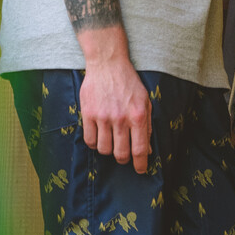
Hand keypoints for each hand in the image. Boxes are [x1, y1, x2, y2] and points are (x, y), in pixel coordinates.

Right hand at [78, 56, 151, 173]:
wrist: (108, 64)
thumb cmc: (129, 83)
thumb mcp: (145, 102)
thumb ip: (147, 126)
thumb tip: (147, 149)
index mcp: (138, 116)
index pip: (139, 149)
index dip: (141, 164)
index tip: (141, 170)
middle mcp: (121, 119)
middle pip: (121, 154)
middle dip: (124, 159)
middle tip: (124, 155)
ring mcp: (103, 117)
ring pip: (104, 150)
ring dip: (109, 150)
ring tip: (111, 142)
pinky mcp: (88, 114)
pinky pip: (90, 140)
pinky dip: (95, 143)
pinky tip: (99, 136)